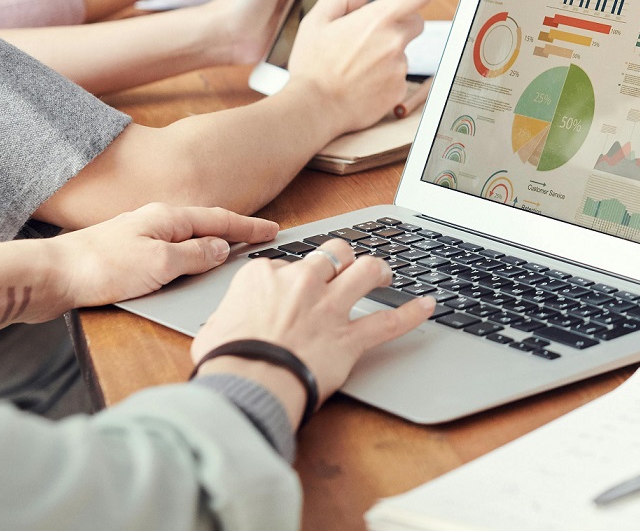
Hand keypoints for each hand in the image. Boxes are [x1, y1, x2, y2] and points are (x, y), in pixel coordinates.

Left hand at [51, 203, 277, 308]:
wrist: (49, 278)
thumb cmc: (100, 267)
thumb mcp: (159, 264)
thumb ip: (194, 256)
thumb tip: (220, 248)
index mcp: (167, 217)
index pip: (220, 219)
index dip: (249, 227)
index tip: (273, 230)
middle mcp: (154, 222)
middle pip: (205, 226)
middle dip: (234, 232)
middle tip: (260, 239)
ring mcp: (139, 238)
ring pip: (187, 240)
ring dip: (211, 246)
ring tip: (233, 254)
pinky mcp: (126, 257)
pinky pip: (170, 254)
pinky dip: (189, 259)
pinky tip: (190, 270)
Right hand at [191, 239, 434, 420]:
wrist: (246, 385)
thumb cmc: (226, 361)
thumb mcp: (212, 330)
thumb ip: (226, 318)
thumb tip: (225, 325)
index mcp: (264, 276)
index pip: (287, 263)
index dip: (293, 276)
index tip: (294, 289)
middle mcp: (301, 283)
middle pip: (332, 254)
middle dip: (342, 257)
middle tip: (347, 266)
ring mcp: (329, 308)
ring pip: (365, 272)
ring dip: (378, 270)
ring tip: (384, 273)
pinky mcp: (349, 337)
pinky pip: (389, 322)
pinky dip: (411, 314)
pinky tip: (427, 306)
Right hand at [286, 0, 432, 134]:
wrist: (315, 107)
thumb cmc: (313, 65)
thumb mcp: (315, 20)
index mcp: (378, 19)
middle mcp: (395, 42)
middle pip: (416, 23)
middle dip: (399, 23)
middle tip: (372, 34)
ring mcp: (400, 68)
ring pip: (403, 52)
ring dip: (388, 54)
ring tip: (357, 66)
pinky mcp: (399, 91)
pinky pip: (398, 77)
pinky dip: (385, 78)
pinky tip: (362, 83)